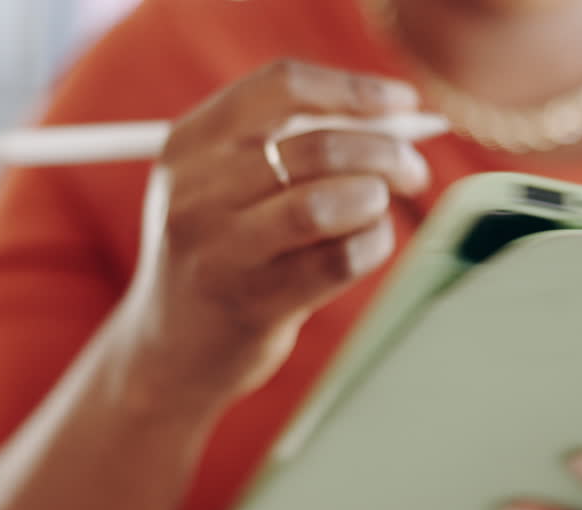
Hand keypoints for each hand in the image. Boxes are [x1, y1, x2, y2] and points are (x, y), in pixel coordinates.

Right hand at [114, 59, 430, 412]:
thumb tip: (392, 117)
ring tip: (378, 209)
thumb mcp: (221, 187)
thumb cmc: (220, 255)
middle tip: (412, 170)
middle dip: (386, 153)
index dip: (354, 91)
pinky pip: (340, 259)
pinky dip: (374, 244)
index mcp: (189, 144)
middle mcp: (196, 191)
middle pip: (319, 145)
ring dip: (375, 199)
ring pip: (328, 202)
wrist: (169, 351)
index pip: (283, 87)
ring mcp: (221, 249)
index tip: (403, 103)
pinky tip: (370, 245)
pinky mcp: (254, 302)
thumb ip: (288, 145)